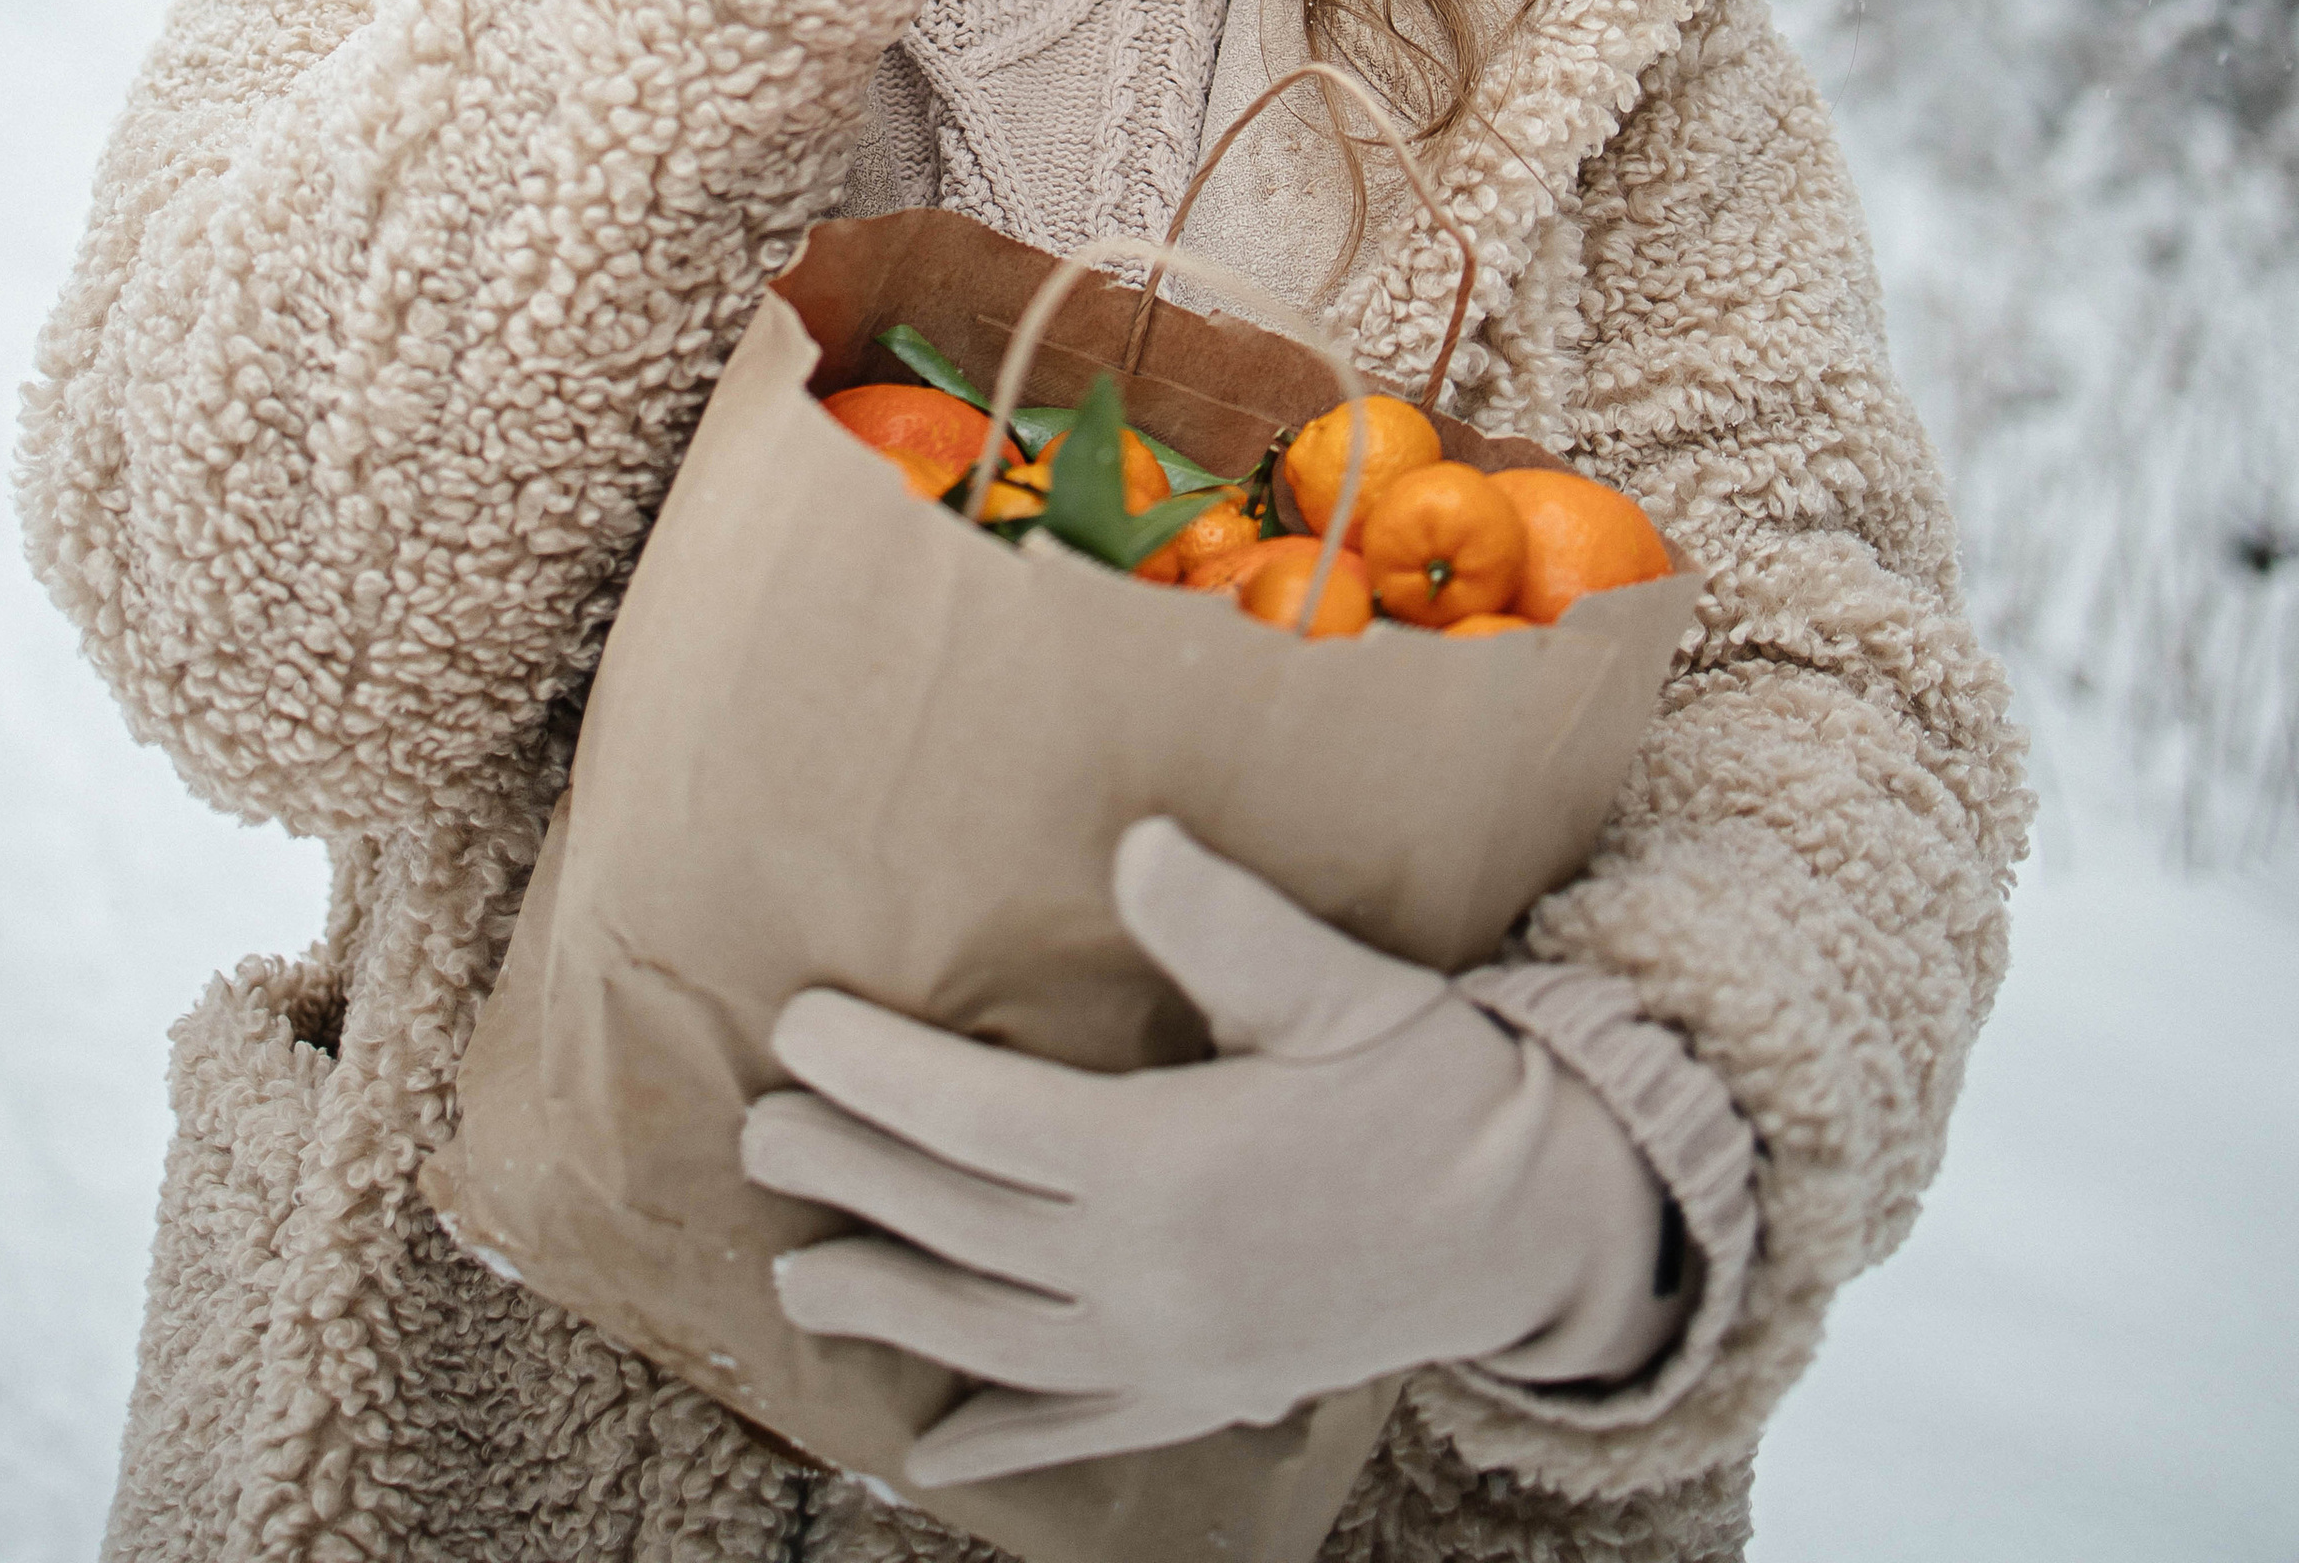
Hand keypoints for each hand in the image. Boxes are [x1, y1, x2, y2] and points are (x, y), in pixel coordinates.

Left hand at [740, 818, 1680, 1482]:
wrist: (1542, 1221)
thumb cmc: (1440, 1082)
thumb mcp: (1340, 987)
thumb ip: (1228, 926)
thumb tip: (1134, 840)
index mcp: (1165, 1165)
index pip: (976, 1122)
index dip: (874, 1078)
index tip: (799, 1032)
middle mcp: (1149, 1278)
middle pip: (957, 1228)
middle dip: (847, 1182)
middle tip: (757, 1139)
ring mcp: (1174, 1356)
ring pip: (990, 1340)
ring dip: (889, 1307)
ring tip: (801, 1281)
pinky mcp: (1209, 1398)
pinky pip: (1081, 1433)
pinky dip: (1004, 1446)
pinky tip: (938, 1459)